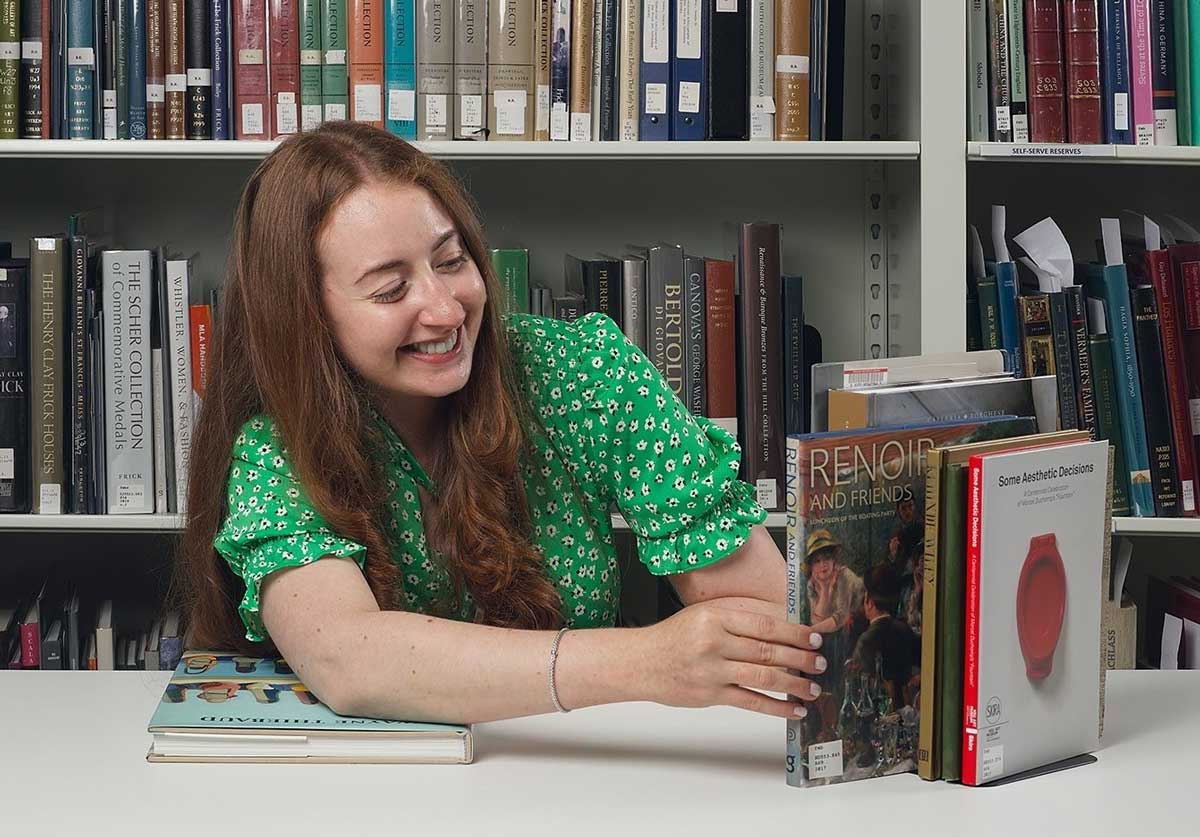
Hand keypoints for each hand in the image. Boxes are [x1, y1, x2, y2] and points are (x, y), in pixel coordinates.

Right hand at [637, 600, 825, 718]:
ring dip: (793, 684)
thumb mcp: (704, 617)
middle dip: (800, 658)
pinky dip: (775, 707)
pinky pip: (750, 701)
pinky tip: (793, 710)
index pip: (764, 625)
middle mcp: (714, 642)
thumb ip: (738, 622)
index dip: (794, 632)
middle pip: (767, 650)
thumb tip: (782, 633)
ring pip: (763, 677)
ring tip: (814, 687)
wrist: (641, 661)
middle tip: (821, 662)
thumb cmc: (674, 637)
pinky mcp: (710, 694)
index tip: (815, 638)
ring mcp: (712, 670)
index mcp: (715, 617)